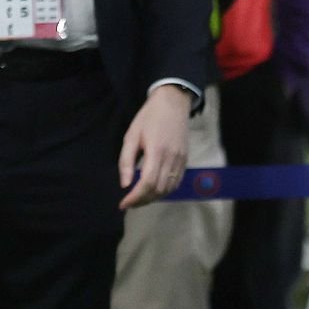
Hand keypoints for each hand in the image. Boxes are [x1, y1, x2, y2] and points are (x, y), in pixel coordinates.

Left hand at [119, 86, 192, 209]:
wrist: (173, 103)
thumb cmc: (149, 117)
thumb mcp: (131, 136)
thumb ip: (126, 161)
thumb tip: (125, 184)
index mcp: (157, 151)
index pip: (147, 183)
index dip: (135, 197)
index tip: (123, 204)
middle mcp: (172, 158)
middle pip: (158, 189)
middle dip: (142, 201)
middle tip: (129, 203)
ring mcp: (181, 160)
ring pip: (169, 189)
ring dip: (153, 198)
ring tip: (139, 199)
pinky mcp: (185, 160)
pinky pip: (176, 182)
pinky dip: (164, 191)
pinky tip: (153, 190)